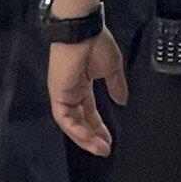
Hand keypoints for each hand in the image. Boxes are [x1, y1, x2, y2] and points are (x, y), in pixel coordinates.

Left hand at [48, 29, 128, 156]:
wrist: (83, 30)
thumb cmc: (96, 44)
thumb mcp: (111, 69)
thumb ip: (116, 86)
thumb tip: (122, 101)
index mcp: (82, 85)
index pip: (90, 111)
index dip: (99, 126)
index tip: (110, 139)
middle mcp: (70, 91)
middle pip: (80, 120)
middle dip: (92, 137)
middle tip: (104, 150)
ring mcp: (62, 93)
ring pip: (71, 123)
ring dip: (85, 138)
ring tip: (99, 149)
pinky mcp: (58, 93)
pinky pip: (65, 118)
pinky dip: (76, 130)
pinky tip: (88, 139)